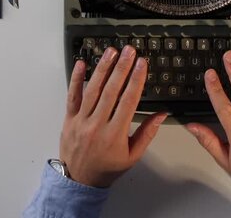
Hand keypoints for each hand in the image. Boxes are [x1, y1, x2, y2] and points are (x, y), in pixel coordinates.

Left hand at [60, 45, 166, 187]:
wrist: (79, 180)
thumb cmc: (108, 168)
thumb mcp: (133, 155)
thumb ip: (147, 133)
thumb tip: (161, 114)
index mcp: (115, 134)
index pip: (128, 101)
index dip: (136, 80)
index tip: (142, 64)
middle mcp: (97, 124)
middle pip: (111, 91)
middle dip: (122, 68)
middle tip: (129, 51)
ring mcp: (81, 120)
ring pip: (92, 90)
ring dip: (103, 68)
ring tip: (111, 52)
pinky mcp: (69, 118)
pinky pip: (72, 96)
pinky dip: (76, 78)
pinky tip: (81, 63)